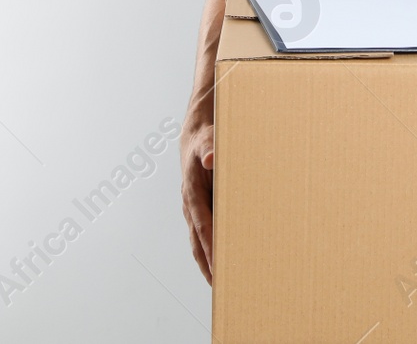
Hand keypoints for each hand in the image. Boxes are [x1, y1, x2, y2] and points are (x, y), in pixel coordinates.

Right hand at [180, 99, 215, 283]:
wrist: (197, 128)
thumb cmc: (204, 134)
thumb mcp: (208, 137)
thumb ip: (210, 146)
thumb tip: (210, 158)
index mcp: (191, 191)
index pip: (203, 227)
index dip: (210, 248)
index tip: (219, 268)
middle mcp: (190, 203)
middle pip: (199, 242)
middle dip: (209, 265)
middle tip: (222, 287)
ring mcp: (194, 206)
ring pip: (201, 240)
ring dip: (210, 261)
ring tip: (223, 283)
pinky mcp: (201, 205)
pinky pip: (206, 231)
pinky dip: (213, 247)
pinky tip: (226, 257)